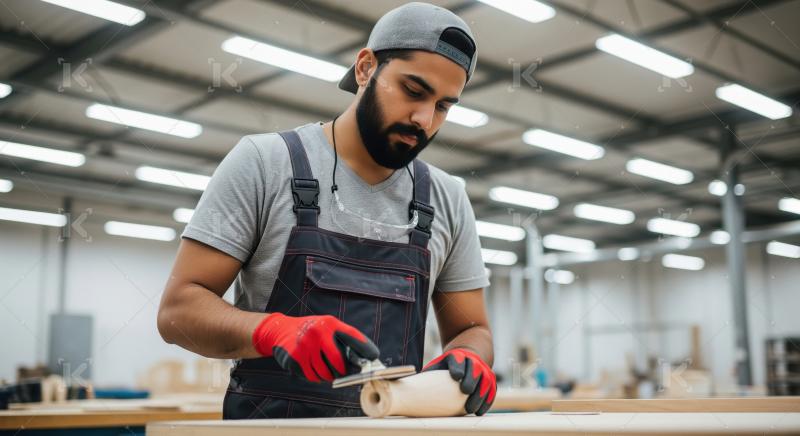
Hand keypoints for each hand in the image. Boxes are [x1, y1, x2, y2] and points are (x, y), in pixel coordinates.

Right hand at [252, 313, 378, 382]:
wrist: (280, 330)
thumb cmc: (310, 330)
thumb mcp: (326, 327)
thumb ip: (342, 339)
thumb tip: (364, 358)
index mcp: (329, 323)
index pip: (353, 337)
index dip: (366, 348)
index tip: (374, 357)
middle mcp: (318, 332)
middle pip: (339, 362)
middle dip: (344, 371)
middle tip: (343, 372)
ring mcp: (305, 345)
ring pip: (325, 373)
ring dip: (328, 375)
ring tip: (323, 367)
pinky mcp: (295, 358)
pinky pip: (312, 376)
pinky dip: (315, 376)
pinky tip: (311, 367)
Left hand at [423, 348, 495, 414]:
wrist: (470, 353)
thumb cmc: (448, 365)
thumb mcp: (439, 364)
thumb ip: (429, 373)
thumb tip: (408, 387)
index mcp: (458, 356)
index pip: (459, 359)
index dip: (458, 366)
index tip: (455, 376)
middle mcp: (473, 361)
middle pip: (474, 369)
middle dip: (471, 380)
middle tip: (465, 392)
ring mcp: (484, 369)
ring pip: (485, 381)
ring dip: (480, 395)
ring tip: (471, 409)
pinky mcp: (491, 379)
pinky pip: (492, 390)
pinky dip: (487, 401)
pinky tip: (480, 411)